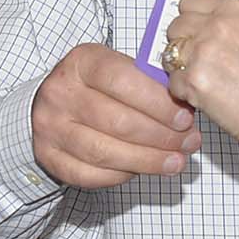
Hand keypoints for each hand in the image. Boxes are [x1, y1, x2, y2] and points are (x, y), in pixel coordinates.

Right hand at [31, 43, 201, 187]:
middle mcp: (61, 94)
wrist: (53, 101)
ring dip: (147, 160)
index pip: (121, 80)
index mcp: (82, 62)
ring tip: (176, 161)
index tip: (185, 117)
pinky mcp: (49, 157)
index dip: (157, 102)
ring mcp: (50, 128)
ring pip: (104, 152)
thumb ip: (148, 82)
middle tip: (188, 142)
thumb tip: (187, 107)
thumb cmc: (98, 84)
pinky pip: (90, 174)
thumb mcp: (119, 68)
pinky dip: (122, 175)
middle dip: (160, 136)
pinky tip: (144, 169)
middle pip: (116, 121)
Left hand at [163, 0, 238, 153]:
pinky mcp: (193, 80)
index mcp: (238, 11)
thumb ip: (233, 28)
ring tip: (203, 80)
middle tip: (200, 60)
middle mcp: (219, 25)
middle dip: (184, 43)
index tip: (192, 25)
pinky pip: (172, 83)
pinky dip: (183, 93)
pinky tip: (205, 98)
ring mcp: (203, 51)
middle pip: (176, 25)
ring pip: (169, 53)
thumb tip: (209, 29)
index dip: (190, 16)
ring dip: (180, 66)